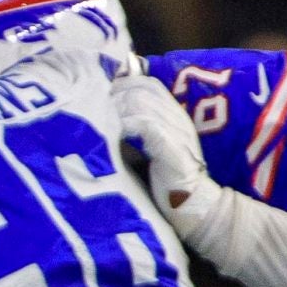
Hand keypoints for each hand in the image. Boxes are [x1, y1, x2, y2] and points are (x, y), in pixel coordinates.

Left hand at [111, 72, 221, 244]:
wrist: (193, 203)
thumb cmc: (165, 180)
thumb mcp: (147, 149)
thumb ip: (132, 132)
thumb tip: (100, 121)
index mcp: (173, 113)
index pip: (147, 83)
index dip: (122, 85)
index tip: (100, 96)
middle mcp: (176, 116)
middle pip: (141, 87)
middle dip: (114, 94)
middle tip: (94, 107)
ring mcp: (175, 129)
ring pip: (140, 101)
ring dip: (116, 108)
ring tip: (99, 120)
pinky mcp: (170, 145)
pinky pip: (145, 123)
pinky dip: (124, 125)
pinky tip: (111, 134)